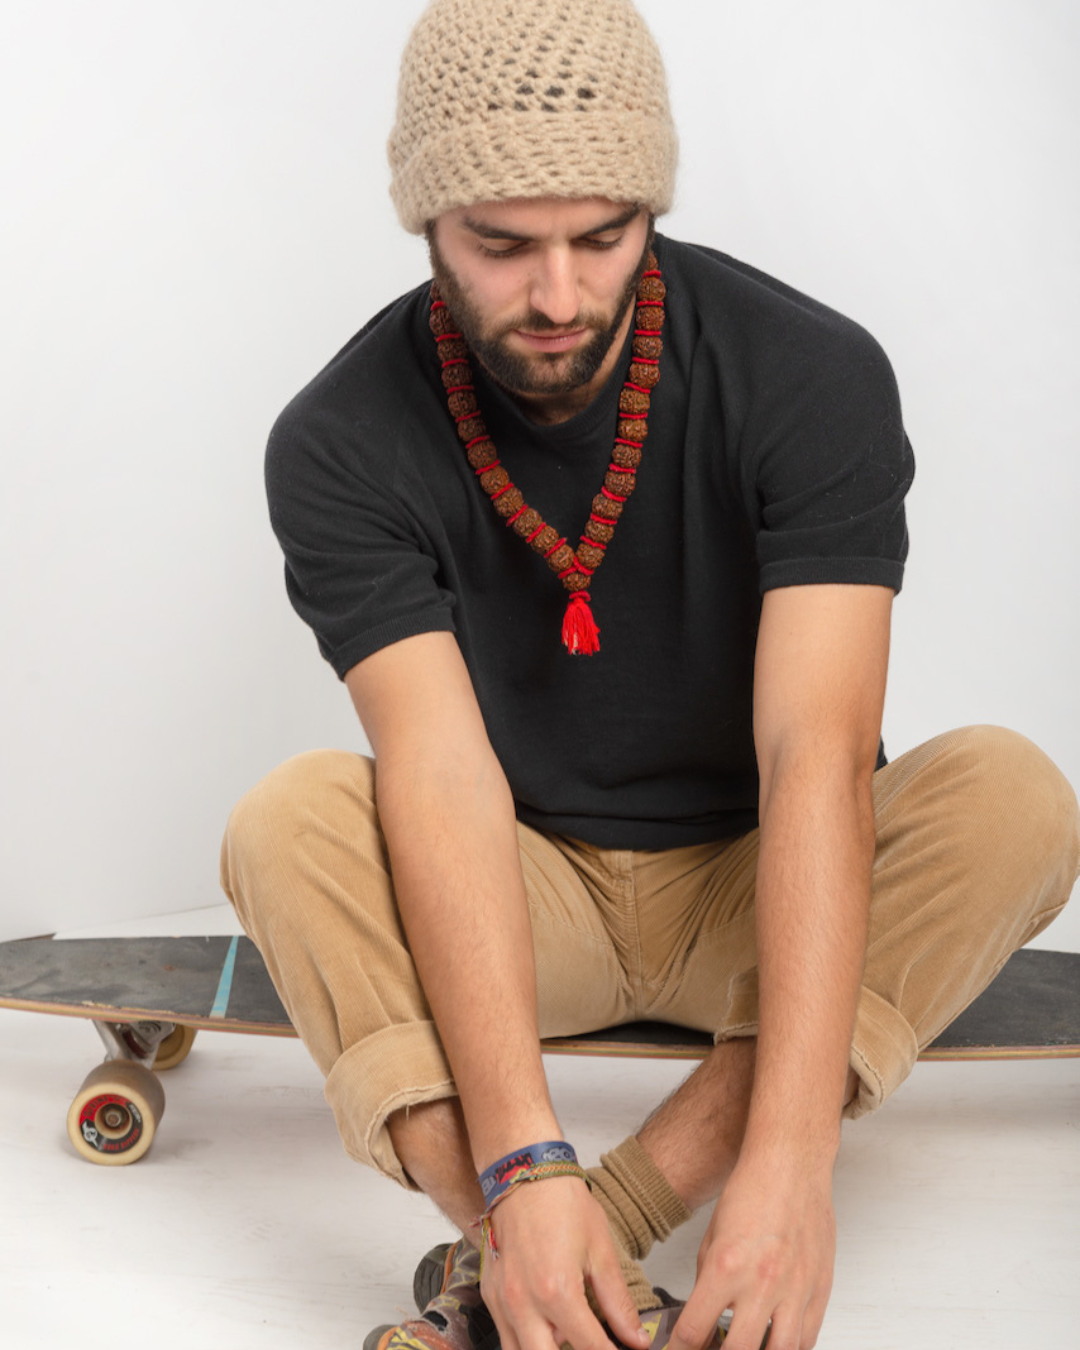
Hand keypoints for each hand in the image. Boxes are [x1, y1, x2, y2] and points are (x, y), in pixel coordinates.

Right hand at [480, 1176, 650, 1349]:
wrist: (525, 1172)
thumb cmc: (563, 1203)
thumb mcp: (600, 1249)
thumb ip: (617, 1301)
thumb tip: (637, 1338)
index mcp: (557, 1291)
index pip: (590, 1347)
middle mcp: (524, 1303)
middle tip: (593, 1348)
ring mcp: (502, 1301)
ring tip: (568, 1338)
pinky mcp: (489, 1294)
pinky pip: (505, 1335)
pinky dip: (526, 1341)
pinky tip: (547, 1329)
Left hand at [669, 1160, 835, 1349]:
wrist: (792, 1164)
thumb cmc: (752, 1190)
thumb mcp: (712, 1235)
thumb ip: (707, 1281)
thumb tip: (703, 1319)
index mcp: (726, 1266)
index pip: (694, 1330)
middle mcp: (762, 1283)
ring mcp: (795, 1290)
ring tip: (746, 1348)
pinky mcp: (820, 1289)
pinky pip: (807, 1339)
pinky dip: (790, 1349)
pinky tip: (775, 1344)